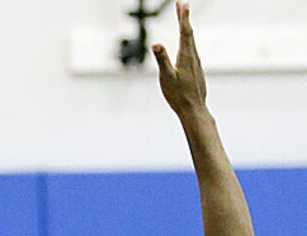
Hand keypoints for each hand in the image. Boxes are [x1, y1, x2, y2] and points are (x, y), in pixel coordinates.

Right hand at [152, 1, 206, 117]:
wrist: (194, 110)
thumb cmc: (178, 95)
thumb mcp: (166, 77)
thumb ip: (162, 59)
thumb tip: (156, 44)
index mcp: (186, 56)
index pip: (185, 31)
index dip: (183, 16)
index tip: (182, 3)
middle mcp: (193, 57)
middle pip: (189, 33)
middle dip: (184, 18)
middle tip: (182, 4)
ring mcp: (196, 63)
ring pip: (191, 42)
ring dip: (186, 29)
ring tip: (183, 20)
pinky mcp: (195, 70)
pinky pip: (191, 51)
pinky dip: (188, 41)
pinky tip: (186, 44)